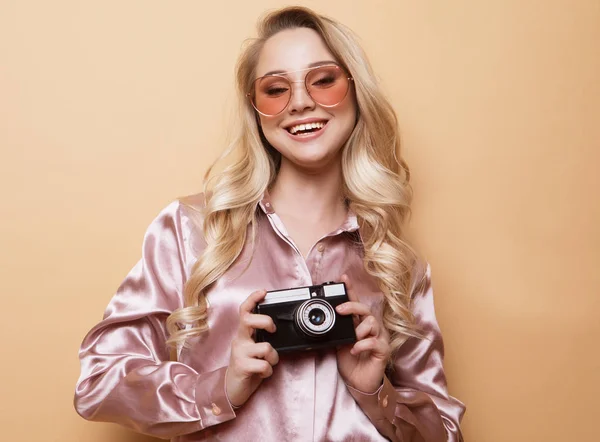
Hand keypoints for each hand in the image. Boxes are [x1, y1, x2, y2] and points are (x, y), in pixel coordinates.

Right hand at [225, 289, 278, 407]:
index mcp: (243, 334)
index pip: (245, 311)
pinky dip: (268, 371)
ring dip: (273, 358)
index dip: (253, 299)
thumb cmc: (247, 367)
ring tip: (267, 363)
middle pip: (249, 320)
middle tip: (272, 330)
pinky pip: (264, 365)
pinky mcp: (242, 366)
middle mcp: (239, 340)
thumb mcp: (254, 350)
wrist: (233, 390)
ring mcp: (239, 353)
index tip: (263, 292)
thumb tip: (277, 332)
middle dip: (266, 322)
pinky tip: (263, 373)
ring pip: (265, 347)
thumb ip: (261, 339)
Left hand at [335, 275, 390, 392]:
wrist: (358, 383)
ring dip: (358, 331)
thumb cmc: (350, 362)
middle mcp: (371, 328)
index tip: (343, 278)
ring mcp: (379, 338)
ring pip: (372, 323)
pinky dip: (362, 344)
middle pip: (366, 309)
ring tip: (352, 341)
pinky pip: (374, 341)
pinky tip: (355, 350)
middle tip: (340, 310)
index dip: (351, 290)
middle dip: (352, 306)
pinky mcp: (383, 350)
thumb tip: (327, 319)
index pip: (356, 304)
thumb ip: (338, 330)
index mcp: (359, 324)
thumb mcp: (339, 343)